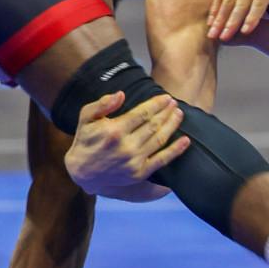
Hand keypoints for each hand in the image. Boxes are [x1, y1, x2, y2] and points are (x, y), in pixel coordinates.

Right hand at [64, 91, 189, 195]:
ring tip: (179, 115)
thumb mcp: (86, 118)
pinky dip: (176, 150)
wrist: (82, 173)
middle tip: (174, 103)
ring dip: (172, 125)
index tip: (166, 97)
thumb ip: (102, 104)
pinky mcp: (139, 173)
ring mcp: (134, 161)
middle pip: (154, 125)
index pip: (142, 113)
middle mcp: (126, 146)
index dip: (156, 104)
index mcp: (114, 130)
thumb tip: (121, 94)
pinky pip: (162, 161)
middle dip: (166, 112)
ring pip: (160, 139)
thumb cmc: (85, 140)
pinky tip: (185, 141)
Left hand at [208, 0, 268, 39]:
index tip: (212, 23)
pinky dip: (252, 17)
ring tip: (225, 36)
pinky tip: (247, 30)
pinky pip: (260, 2)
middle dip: (220, 18)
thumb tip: (245, 0)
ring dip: (233, 20)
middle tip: (212, 35)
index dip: (216, 7)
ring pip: (242, 1)